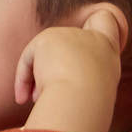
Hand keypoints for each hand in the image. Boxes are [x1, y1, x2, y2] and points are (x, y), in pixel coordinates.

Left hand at [13, 6, 124, 131]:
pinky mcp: (49, 37)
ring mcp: (70, 35)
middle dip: (52, 70)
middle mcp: (92, 39)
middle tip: (44, 97)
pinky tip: (23, 98)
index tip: (92, 29)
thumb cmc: (87, 109)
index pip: (108, 23)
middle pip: (65, 46)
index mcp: (108, 53)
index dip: (101, 22)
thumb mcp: (90, 95)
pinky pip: (28, 59)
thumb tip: (49, 86)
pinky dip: (23, 79)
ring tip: (39, 100)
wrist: (83, 98)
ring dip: (39, 80)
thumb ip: (79, 81)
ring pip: (45, 57)